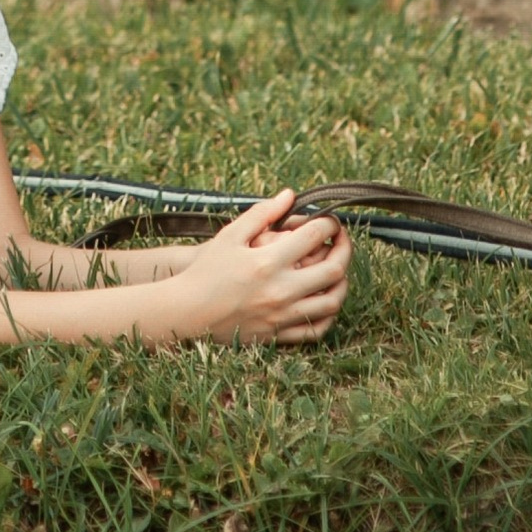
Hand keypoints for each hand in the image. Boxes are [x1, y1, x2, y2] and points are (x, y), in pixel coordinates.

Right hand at [167, 192, 351, 344]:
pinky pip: (316, 330)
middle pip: (333, 269)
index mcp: (268, 261)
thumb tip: (289, 195)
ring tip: (337, 269)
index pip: (314, 236)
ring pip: (331, 302)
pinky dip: (329, 315)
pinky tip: (325, 300)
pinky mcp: (278, 336)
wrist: (187, 312)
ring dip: (342, 283)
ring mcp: (282, 316)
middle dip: (344, 249)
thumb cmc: (206, 270)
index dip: (329, 223)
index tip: (328, 220)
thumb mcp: (230, 235)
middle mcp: (280, 290)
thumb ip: (262, 213)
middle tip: (341, 240)